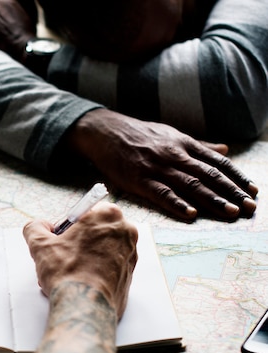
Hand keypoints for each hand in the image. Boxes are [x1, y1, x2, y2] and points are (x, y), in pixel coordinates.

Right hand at [23, 203, 137, 318]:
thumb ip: (35, 227)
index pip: (84, 211)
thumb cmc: (67, 273)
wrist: (84, 306)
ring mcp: (131, 253)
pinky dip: (95, 270)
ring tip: (67, 271)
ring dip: (84, 256)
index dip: (67, 225)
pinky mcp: (130, 273)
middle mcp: (125, 231)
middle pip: (94, 230)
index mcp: (108, 215)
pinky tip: (79, 281)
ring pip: (101, 248)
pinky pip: (108, 265)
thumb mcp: (39, 244)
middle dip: (76, 241)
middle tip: (61, 255)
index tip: (59, 238)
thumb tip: (40, 226)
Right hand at [64, 109, 257, 220]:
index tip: (253, 191)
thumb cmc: (140, 135)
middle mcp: (175, 155)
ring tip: (230, 212)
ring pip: (190, 185)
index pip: (218, 163)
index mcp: (185, 144)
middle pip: (209, 176)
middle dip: (232, 192)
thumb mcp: (171, 135)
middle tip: (250, 207)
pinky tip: (191, 213)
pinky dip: (176, 203)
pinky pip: (161, 193)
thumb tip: (224, 150)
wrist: (107, 132)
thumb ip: (199, 146)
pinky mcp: (139, 180)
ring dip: (212, 200)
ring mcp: (157, 168)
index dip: (237, 177)